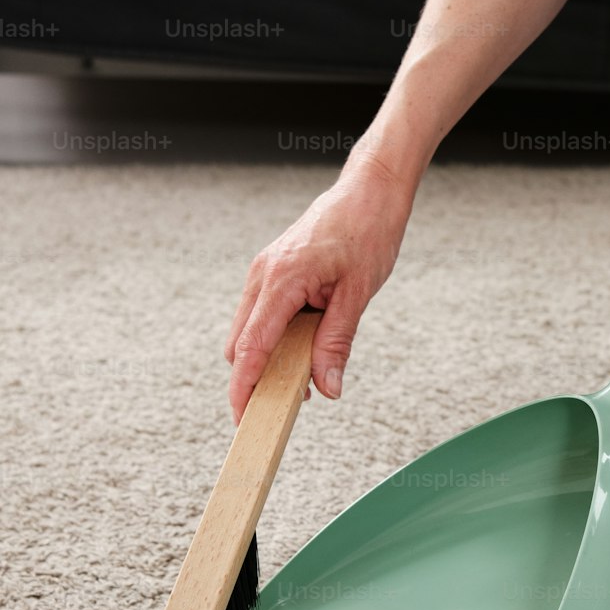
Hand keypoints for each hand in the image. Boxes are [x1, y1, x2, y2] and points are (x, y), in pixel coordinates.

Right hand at [225, 157, 411, 422]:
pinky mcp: (271, 271)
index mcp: (282, 279)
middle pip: (241, 344)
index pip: (252, 346)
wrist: (369, 191)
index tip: (241, 418)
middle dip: (253, 378)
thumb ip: (337, 342)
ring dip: (266, 359)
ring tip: (301, 382)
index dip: (243, 386)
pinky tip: (303, 351)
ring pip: (248, 331)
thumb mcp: (359, 294)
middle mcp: (263, 275)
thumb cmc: (368, 234)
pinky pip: (261, 315)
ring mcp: (263, 271)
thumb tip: (327, 388)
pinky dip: (273, 339)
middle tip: (282, 409)